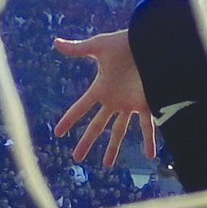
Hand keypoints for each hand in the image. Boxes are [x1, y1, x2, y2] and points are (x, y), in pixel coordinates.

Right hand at [52, 31, 151, 166]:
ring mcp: (130, 104)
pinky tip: (150, 155)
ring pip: (120, 131)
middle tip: (76, 158)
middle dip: (86, 141)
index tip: (58, 133)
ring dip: (114, 148)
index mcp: (101, 89)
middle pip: (97, 126)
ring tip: (107, 165)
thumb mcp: (99, 47)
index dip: (69, 120)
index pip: (81, 108)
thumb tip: (56, 42)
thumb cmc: (125, 43)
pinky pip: (148, 126)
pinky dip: (150, 140)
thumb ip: (78, 49)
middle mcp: (114, 100)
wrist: (150, 44)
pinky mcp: (147, 104)